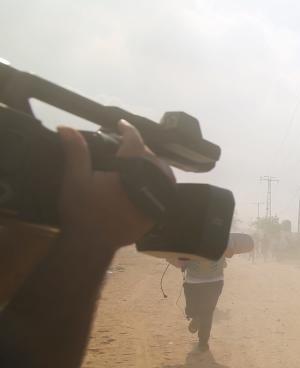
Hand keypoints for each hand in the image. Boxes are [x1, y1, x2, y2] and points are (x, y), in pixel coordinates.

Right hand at [58, 121, 173, 251]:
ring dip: (150, 163)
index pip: (135, 143)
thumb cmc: (82, 212)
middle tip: (124, 144)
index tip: (122, 123)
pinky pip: (164, 190)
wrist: (92, 244)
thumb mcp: (75, 179)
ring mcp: (157, 199)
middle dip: (139, 147)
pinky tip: (143, 180)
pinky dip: (156, 180)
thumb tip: (66, 127)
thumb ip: (76, 152)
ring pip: (162, 172)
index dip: (129, 130)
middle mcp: (149, 184)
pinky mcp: (158, 212)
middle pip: (151, 157)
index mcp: (131, 172)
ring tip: (135, 161)